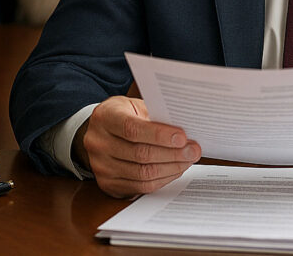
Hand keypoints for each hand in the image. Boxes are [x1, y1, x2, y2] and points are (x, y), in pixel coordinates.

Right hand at [75, 96, 200, 197]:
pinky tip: (175, 170)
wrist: (100, 131)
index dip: (159, 135)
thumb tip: (184, 132)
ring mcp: (101, 167)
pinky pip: (141, 187)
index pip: (132, 129)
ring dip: (171, 168)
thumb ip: (155, 115)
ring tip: (188, 160)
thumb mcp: (134, 106)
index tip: (182, 137)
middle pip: (140, 154)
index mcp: (104, 117)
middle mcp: (98, 143)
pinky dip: (162, 179)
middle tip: (194, 150)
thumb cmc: (123, 115)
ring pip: (142, 174)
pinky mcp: (108, 184)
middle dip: (172, 154)